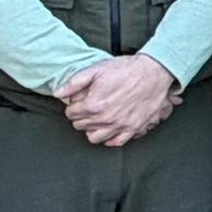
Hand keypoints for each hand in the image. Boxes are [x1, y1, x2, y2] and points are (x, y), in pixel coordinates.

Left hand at [58, 54, 178, 146]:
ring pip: (94, 138)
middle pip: (80, 126)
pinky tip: (109, 128)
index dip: (73, 105)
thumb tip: (58, 93)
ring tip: (96, 118)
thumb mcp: (96, 70)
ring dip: (92, 129)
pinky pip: (115, 142)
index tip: (79, 100)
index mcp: (93, 105)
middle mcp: (105, 119)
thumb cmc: (125, 69)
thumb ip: (74, 83)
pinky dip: (109, 138)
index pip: (71, 113)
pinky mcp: (132, 129)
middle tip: (88, 106)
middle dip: (81, 116)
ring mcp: (119, 126)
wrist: (153, 72)